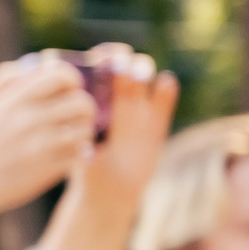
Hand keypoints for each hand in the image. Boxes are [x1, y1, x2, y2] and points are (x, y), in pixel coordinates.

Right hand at [0, 57, 98, 232]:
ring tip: (74, 131)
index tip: (70, 86)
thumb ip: (3, 79)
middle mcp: (28, 121)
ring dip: (83, 129)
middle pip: (80, 102)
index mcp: (13, 101)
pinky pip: (79, 154)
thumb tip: (31, 65)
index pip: (60, 76)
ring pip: (84, 129)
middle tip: (78, 111)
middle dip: (85, 105)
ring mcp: (40, 147)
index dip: (72, 78)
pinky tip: (68, 150)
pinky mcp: (48, 170)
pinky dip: (78, 151)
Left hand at [78, 47, 176, 202]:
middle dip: (123, 59)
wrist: (109, 191)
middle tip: (119, 65)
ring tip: (139, 74)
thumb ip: (85, 147)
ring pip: (143, 73)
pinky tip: (164, 83)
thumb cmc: (87, 172)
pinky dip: (166, 87)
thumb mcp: (82, 158)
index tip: (99, 61)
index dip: (99, 58)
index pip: (95, 65)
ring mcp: (138, 107)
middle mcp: (114, 97)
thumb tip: (85, 147)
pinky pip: (164, 97)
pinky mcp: (158, 120)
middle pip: (122, 62)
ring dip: (142, 68)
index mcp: (91, 98)